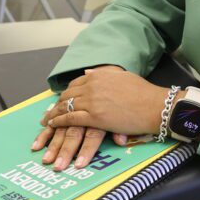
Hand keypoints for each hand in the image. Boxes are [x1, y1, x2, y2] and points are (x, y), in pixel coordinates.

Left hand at [30, 66, 162, 170]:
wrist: (153, 106)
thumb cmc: (143, 93)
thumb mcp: (121, 76)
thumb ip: (103, 74)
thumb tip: (88, 73)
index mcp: (99, 76)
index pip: (76, 84)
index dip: (66, 93)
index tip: (60, 100)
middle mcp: (92, 86)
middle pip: (68, 95)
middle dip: (56, 105)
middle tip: (48, 113)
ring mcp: (92, 101)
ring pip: (66, 106)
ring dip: (53, 114)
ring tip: (45, 122)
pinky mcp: (94, 117)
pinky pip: (71, 119)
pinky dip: (59, 122)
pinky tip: (53, 126)